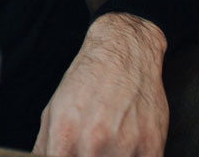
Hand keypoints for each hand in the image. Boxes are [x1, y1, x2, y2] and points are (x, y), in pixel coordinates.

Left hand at [34, 13, 168, 156]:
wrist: (125, 52)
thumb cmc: (88, 80)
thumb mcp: (54, 109)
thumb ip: (45, 144)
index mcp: (65, 133)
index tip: (70, 156)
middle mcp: (93, 141)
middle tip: (90, 150)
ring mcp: (125, 146)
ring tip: (110, 146)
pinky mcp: (152, 146)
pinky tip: (128, 148)